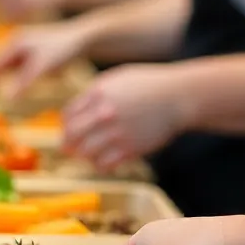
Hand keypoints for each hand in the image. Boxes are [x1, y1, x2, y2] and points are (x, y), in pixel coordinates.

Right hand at [0, 19, 92, 95]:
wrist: (83, 39)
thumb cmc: (62, 51)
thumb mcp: (41, 68)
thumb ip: (23, 83)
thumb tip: (7, 100)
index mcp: (15, 44)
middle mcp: (18, 43)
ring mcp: (27, 46)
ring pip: (10, 64)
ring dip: (3, 75)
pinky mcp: (37, 52)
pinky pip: (21, 65)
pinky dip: (17, 75)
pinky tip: (18, 84)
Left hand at [63, 64, 189, 170]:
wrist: (178, 97)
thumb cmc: (148, 85)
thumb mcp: (117, 79)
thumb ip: (94, 93)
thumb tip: (75, 111)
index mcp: (98, 94)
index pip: (68, 116)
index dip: (66, 125)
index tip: (70, 130)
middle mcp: (104, 114)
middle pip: (72, 136)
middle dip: (68, 144)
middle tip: (69, 149)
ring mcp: (117, 132)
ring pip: (85, 153)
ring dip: (85, 156)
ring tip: (89, 155)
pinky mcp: (130, 149)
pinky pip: (104, 165)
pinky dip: (101, 165)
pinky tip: (106, 161)